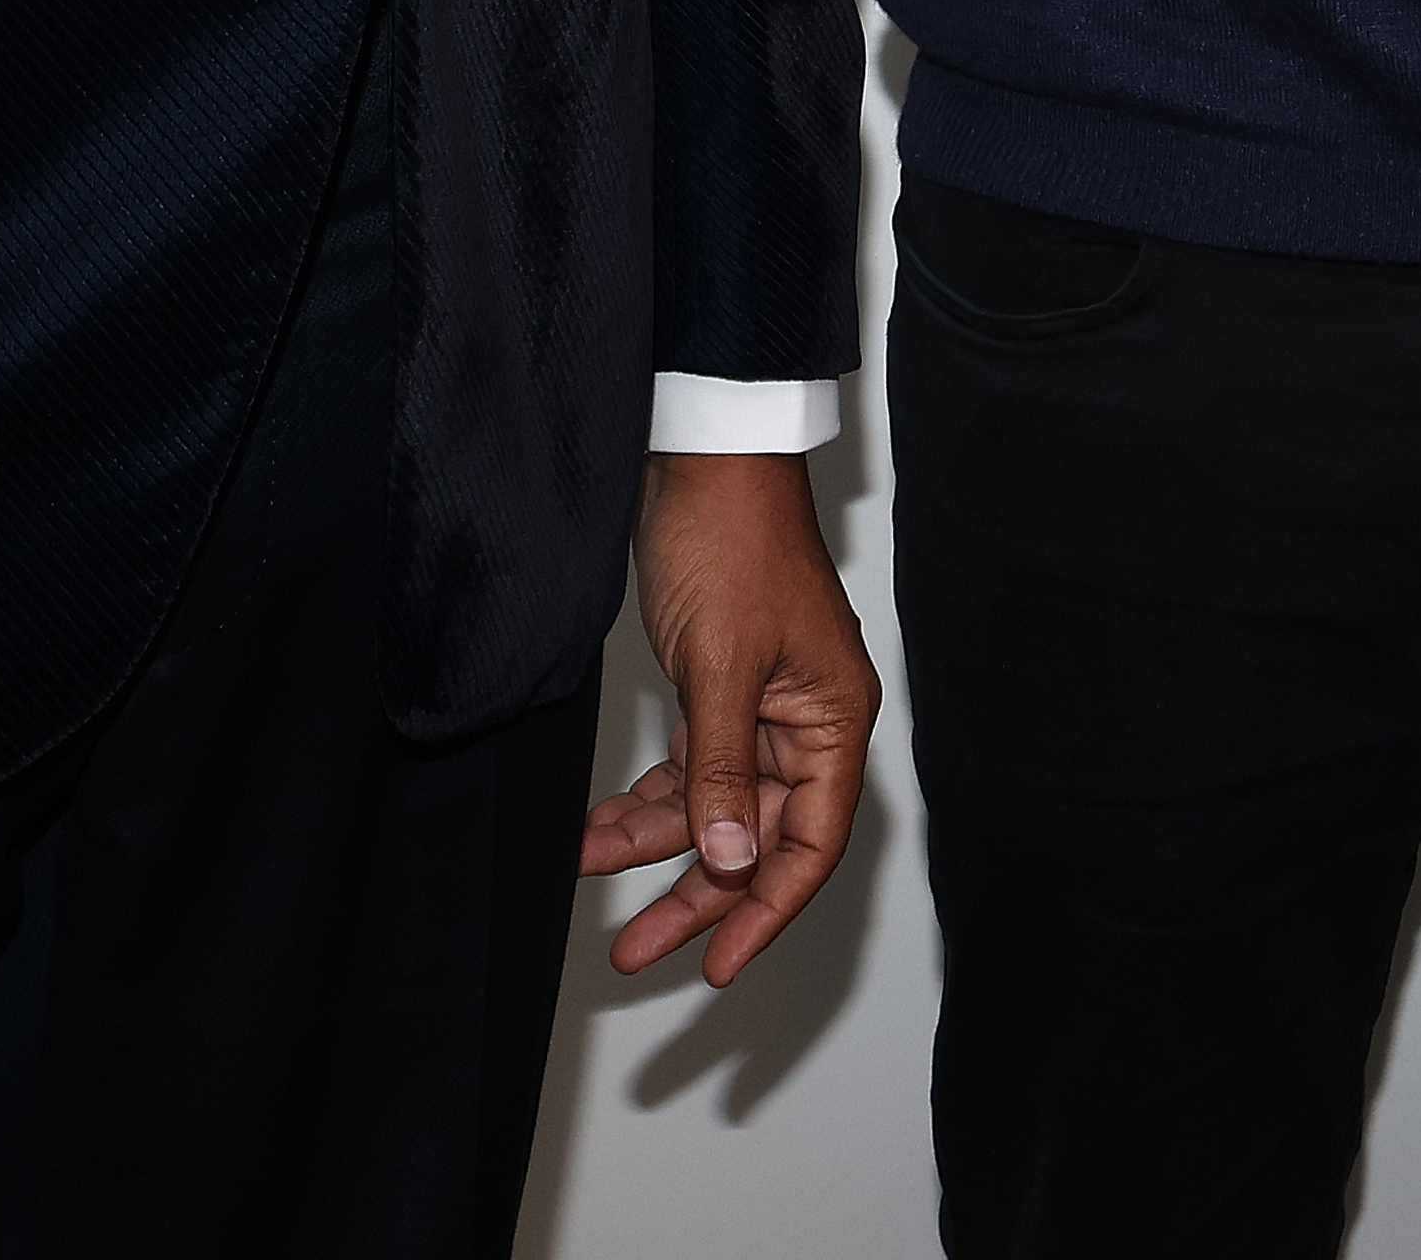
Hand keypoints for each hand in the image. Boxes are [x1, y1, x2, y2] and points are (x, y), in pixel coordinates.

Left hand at [575, 452, 874, 986]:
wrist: (697, 457)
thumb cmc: (731, 540)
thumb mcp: (722, 663)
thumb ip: (724, 767)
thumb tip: (733, 858)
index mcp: (831, 718)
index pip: (810, 842)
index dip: (766, 909)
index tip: (718, 963)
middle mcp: (803, 723)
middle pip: (756, 836)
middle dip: (696, 893)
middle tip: (638, 951)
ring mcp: (759, 708)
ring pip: (711, 807)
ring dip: (652, 844)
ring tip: (588, 874)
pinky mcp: (716, 689)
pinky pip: (684, 769)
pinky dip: (643, 799)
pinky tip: (596, 828)